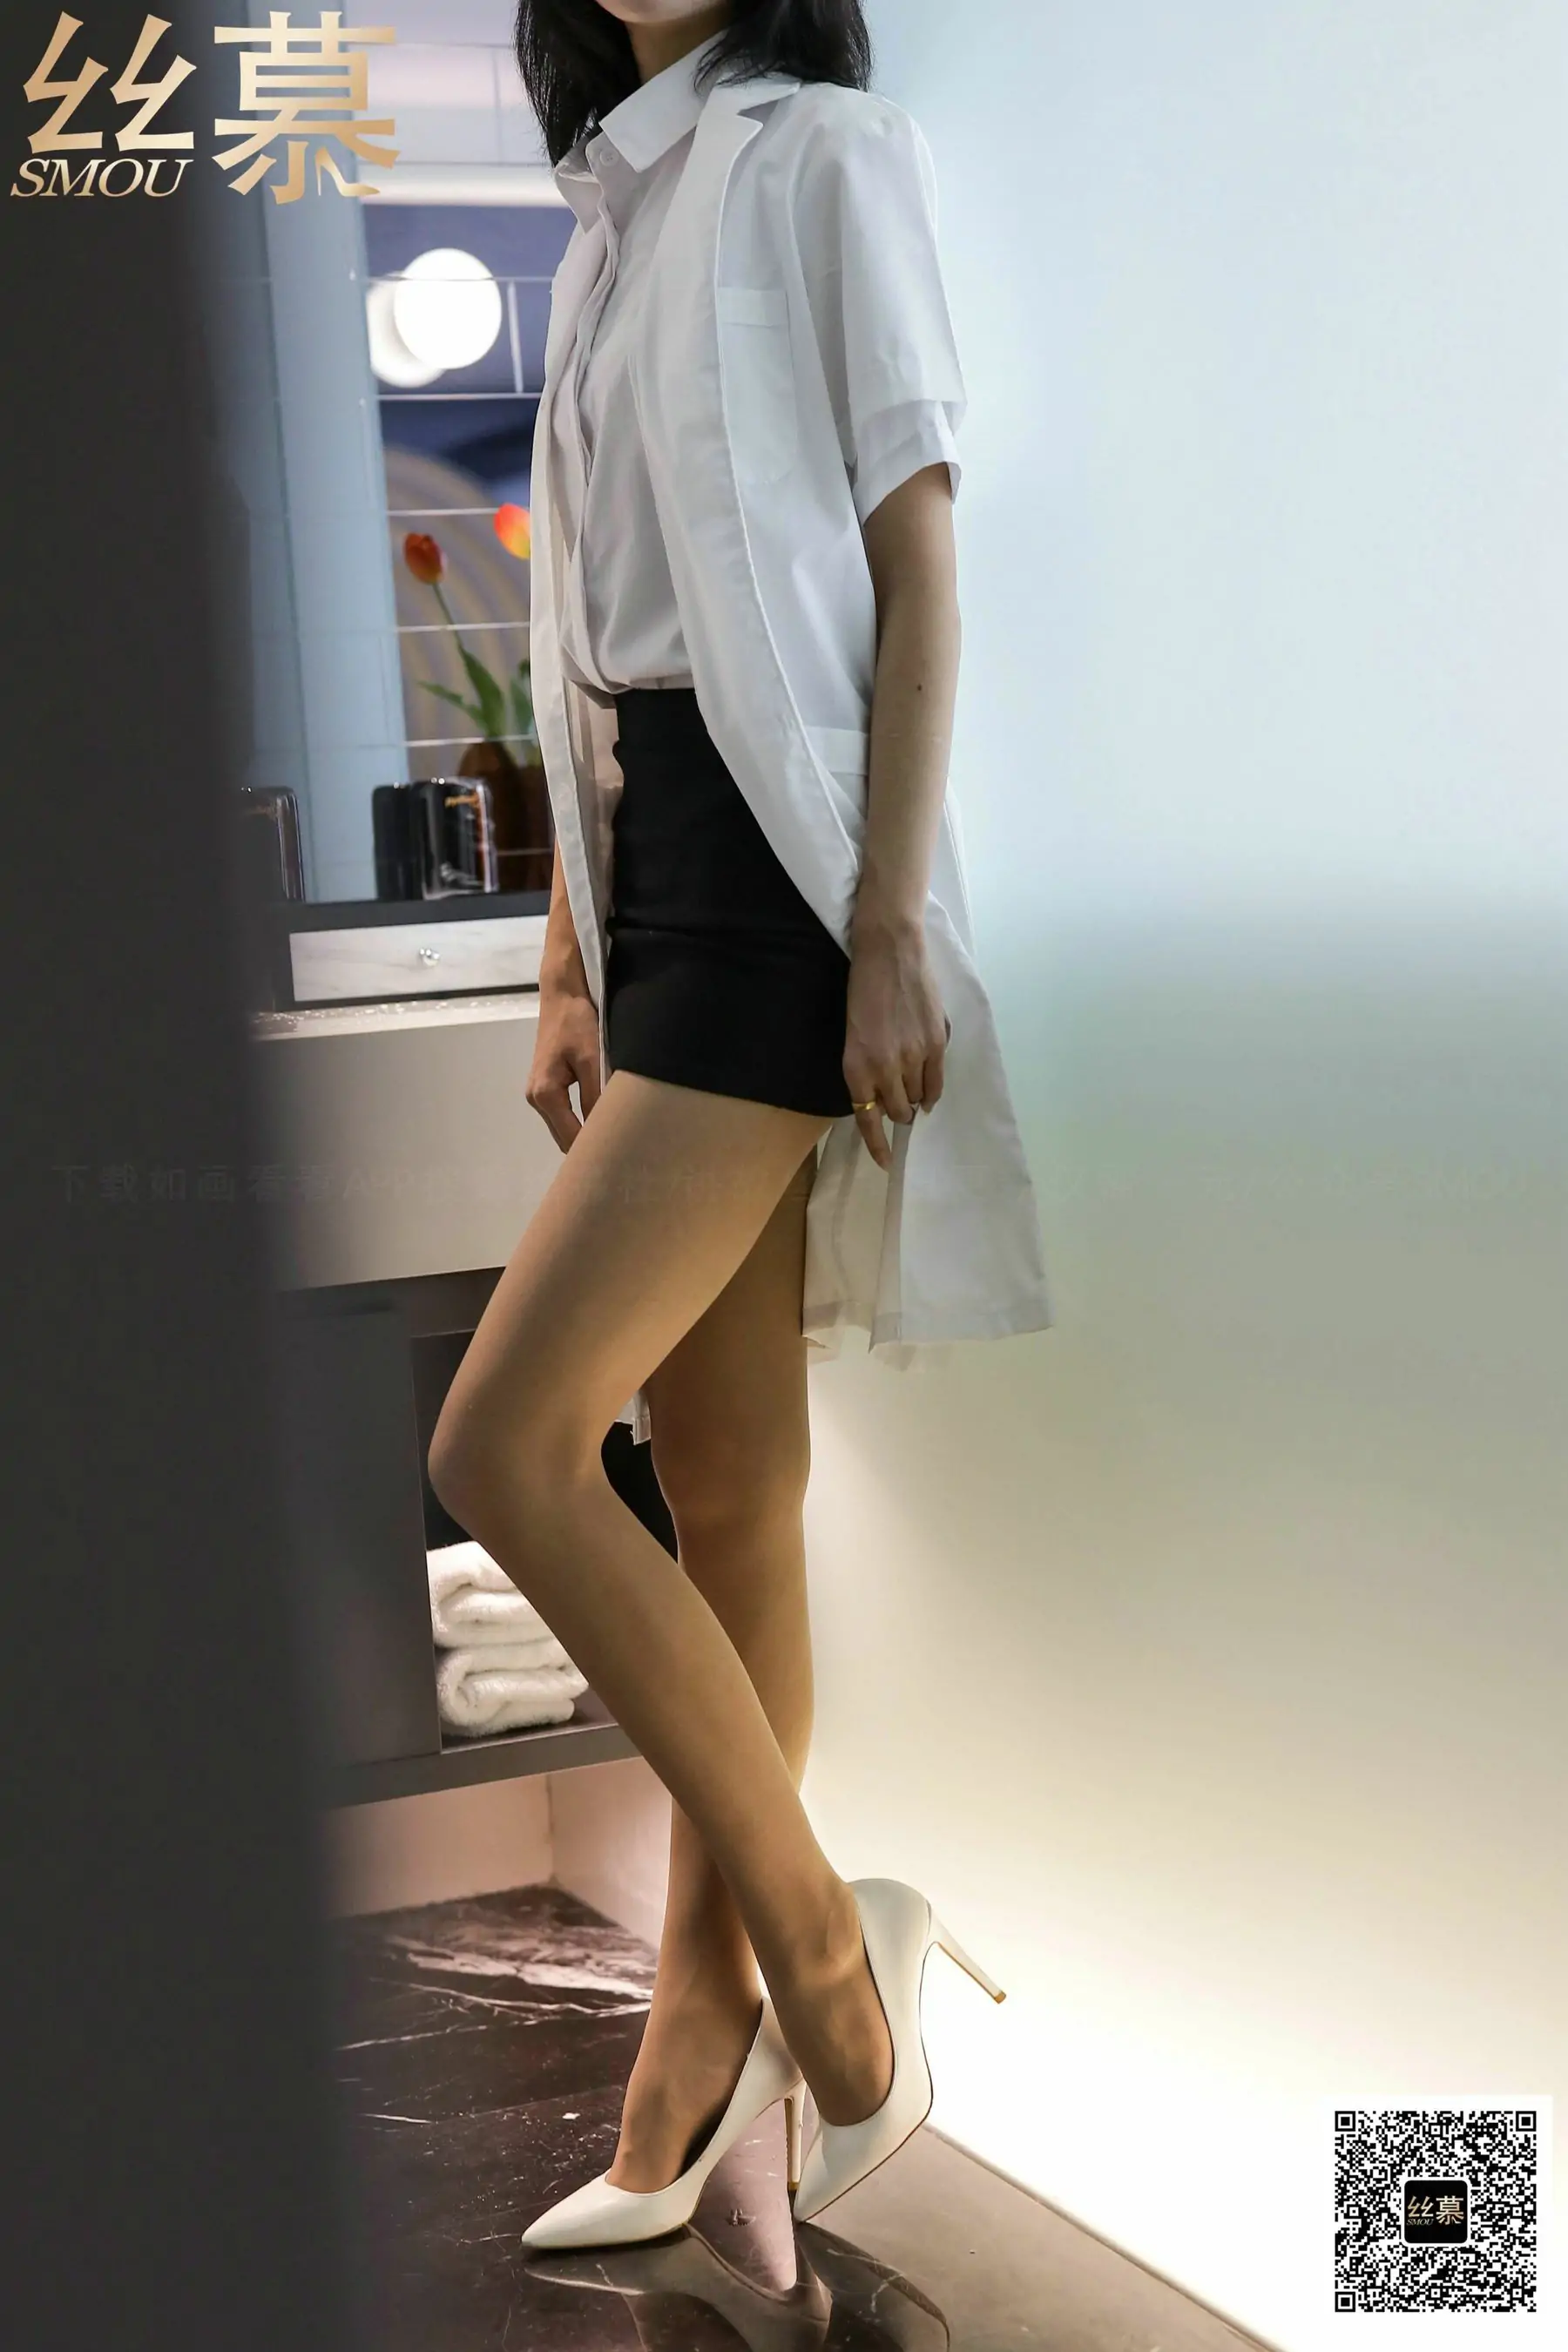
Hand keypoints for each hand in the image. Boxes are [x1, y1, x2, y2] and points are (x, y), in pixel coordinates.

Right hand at [526, 977, 602, 1151]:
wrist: (561, 997)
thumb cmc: (577, 1024)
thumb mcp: (591, 1059)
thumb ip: (595, 1095)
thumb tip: (604, 1130)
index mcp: (545, 1094)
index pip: (570, 1138)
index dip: (591, 1151)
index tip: (617, 1160)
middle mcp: (536, 1099)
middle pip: (563, 1138)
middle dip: (587, 1148)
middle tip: (620, 1155)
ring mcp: (537, 1094)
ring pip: (563, 1128)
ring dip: (583, 1135)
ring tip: (612, 1141)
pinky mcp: (544, 1087)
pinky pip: (563, 1115)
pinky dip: (579, 1122)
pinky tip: (599, 1122)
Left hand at [843, 922, 949, 1171]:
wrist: (889, 952)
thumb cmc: (863, 989)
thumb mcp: (852, 1034)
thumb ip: (866, 1067)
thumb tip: (884, 1098)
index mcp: (856, 1065)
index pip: (867, 1118)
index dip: (877, 1144)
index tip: (884, 1162)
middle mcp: (884, 1067)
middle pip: (896, 1111)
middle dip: (897, 1113)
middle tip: (898, 1105)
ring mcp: (913, 1057)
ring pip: (918, 1099)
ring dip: (914, 1100)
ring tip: (911, 1088)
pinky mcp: (936, 1043)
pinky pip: (936, 1083)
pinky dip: (932, 1092)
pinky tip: (928, 1092)